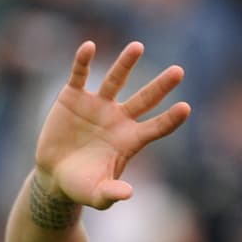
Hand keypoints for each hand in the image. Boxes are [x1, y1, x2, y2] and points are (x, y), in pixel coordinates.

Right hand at [34, 41, 190, 208]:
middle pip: (145, 99)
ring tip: (138, 47)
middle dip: (161, 86)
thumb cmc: (82, 187)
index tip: (186, 108)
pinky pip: (81, 76)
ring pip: (116, 80)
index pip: (157, 127)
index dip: (171, 119)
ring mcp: (98, 106)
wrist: (55, 175)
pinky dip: (83, 62)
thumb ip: (112, 194)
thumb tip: (128, 194)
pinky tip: (89, 46)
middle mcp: (119, 119)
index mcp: (131, 140)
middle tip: (179, 71)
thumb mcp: (97, 195)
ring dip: (126, 64)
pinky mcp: (73, 97)